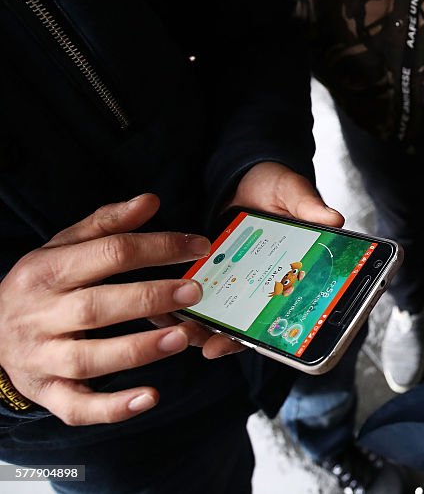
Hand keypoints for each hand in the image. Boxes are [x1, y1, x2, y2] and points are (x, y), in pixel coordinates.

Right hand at [0, 195, 210, 424]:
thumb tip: (150, 201)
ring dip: (138, 350)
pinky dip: (115, 407)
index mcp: (47, 271)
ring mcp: (42, 358)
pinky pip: (79, 407)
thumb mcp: (61, 247)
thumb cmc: (39, 286)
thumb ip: (106, 224)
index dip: (156, 247)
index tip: (199, 246)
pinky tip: (150, 398)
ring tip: (181, 337)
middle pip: (97, 307)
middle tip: (194, 291)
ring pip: (90, 359)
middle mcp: (41, 315)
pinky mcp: (48, 393)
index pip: (107, 253)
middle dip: (148, 298)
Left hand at [152, 161, 346, 358]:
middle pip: (245, 325)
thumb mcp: (293, 193)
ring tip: (181, 330)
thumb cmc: (276, 187)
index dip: (263, 334)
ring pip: (217, 316)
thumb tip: (334, 219)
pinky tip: (163, 311)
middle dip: (223, 339)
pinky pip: (193, 294)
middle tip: (207, 345)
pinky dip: (178, 306)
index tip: (240, 343)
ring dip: (199, 328)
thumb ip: (309, 207)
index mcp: (288, 273)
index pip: (280, 313)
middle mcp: (262, 285)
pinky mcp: (209, 271)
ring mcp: (234, 280)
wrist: (247, 174)